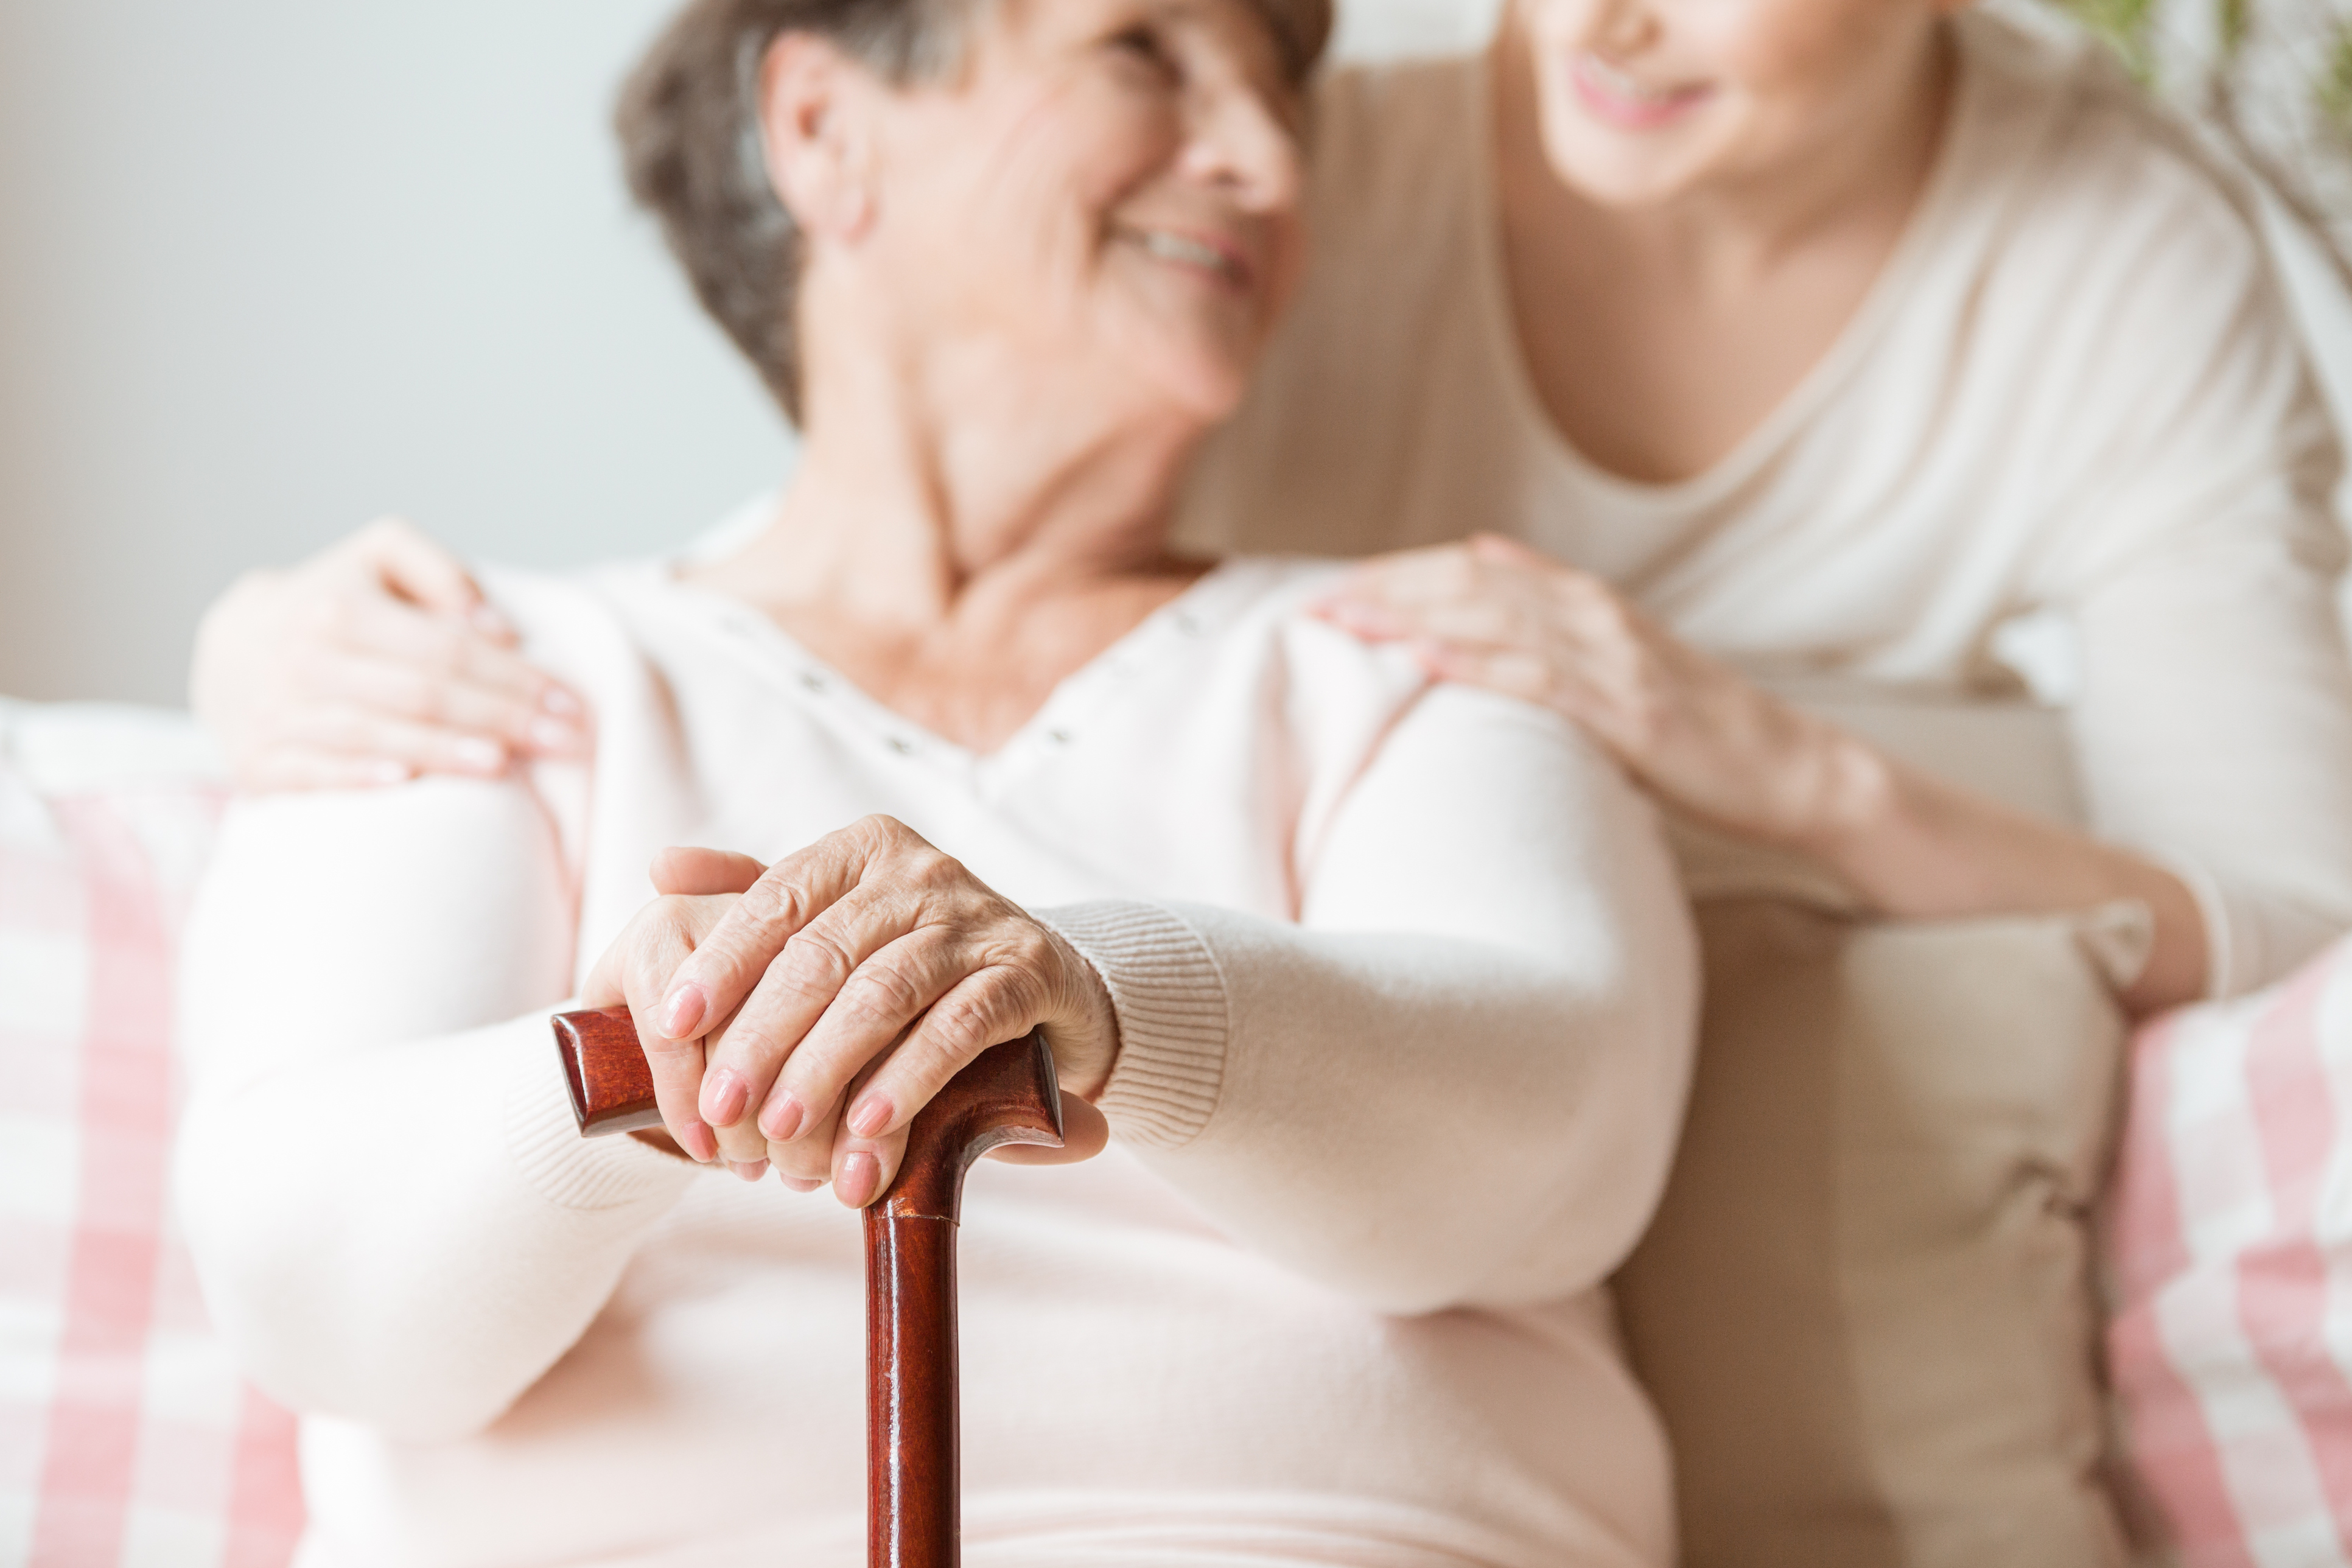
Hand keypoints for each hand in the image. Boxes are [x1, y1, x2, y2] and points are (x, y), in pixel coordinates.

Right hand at [190, 517, 588, 790]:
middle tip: (565, 742)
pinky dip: (354, 778)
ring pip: (371, 734)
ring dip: (440, 753)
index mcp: (340, 608)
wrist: (233, 647)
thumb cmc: (335, 601)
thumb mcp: (382, 558)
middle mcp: (305, 659)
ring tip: (504, 766)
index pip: (445, 648)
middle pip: (419, 693)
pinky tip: (404, 785)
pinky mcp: (258, 761)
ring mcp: (278, 712)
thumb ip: (441, 572)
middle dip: (500, 719)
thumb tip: (495, 627)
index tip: (571, 703)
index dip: (513, 677)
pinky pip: (309, 772)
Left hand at [580, 819, 1115, 1205]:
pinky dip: (910, 1078)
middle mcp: (923, 871)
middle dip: (763, 1037)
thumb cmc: (921, 969)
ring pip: (885, 991)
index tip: (673, 1023)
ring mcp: (981, 917)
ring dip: (827, 1069)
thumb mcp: (840, 929)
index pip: (778, 899)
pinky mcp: (1031, 971)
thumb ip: (759, 904)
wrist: (1050, 992)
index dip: (722, 961)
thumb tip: (662, 868)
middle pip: (825, 954)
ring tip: (786, 1136)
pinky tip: (870, 1128)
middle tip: (723, 1110)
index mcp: (863, 851)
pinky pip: (961, 1025)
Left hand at [1313, 534, 1862, 850]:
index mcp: (1585, 601)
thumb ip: (1551, 609)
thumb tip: (1480, 562)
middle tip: (1310, 602)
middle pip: (1468, 586)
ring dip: (1411, 616)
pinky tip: (1423, 656)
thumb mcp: (1617, 655)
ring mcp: (1614, 659)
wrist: (1790, 769)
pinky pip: (1539, 677)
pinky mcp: (1629, 710)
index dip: (1398, 575)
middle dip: (1385, 591)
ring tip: (1344, 620)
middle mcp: (1594, 614)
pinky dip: (1476, 660)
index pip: (1471, 572)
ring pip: (1494, 619)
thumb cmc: (1695, 725)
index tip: (1331, 587)